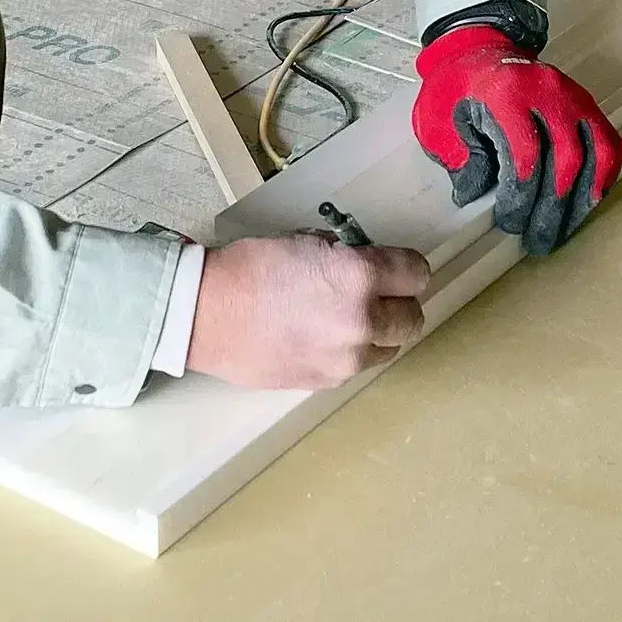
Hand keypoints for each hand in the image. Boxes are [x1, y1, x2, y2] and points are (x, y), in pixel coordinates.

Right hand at [185, 233, 429, 389]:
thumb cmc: (250, 267)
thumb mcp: (305, 241)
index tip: (396, 269)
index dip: (407, 269)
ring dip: (379, 333)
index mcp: (359, 277)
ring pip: (389, 348)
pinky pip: (357, 366)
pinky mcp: (327, 381)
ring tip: (349, 321)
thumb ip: (346, 256)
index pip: (417, 274)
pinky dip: (351, 353)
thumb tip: (364, 265)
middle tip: (379, 296)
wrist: (204, 314)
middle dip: (400, 303)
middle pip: (413, 318)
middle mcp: (362, 321)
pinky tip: (323, 340)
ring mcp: (346, 358)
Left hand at [411, 26, 621, 255]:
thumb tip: (478, 196)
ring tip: (566, 230)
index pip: (525, 154)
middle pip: (565, 159)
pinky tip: (588, 203)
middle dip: (553, 209)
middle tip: (539, 241)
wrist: (477, 48)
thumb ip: (459, 158)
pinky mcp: (585, 104)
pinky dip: (603, 176)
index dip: (521, 197)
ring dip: (583, 199)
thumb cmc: (455, 88)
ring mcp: (572, 97)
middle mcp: (547, 92)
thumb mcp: (438, 121)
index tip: (511, 223)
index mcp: (505, 94)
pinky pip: (608, 143)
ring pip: (595, 153)